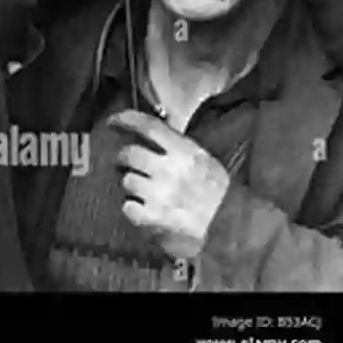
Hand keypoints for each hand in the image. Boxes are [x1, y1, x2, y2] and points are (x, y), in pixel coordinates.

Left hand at [108, 110, 230, 259]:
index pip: (149, 126)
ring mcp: (161, 193)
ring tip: (143, 189)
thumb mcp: (201, 157)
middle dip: (124, 157)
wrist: (231, 223)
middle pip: (129, 153)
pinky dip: (132, 208)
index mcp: (184, 151)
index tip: (112, 121)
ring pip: (127, 180)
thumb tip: (145, 131)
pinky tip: (143, 208)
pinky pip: (128, 207)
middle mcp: (170, 169)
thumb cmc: (216, 189)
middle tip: (126, 163)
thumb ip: (176, 144)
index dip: (127, 120)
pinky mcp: (156, 216)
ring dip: (131, 184)